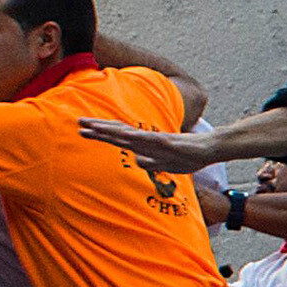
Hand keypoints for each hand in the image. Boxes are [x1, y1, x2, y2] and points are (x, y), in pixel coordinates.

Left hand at [75, 118, 217, 171]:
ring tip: (92, 127)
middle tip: (78, 122)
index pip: (118, 136)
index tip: (83, 130)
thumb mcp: (164, 164)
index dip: (101, 133)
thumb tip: (136, 161)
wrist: (208, 149)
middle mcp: (146, 139)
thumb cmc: (187, 156)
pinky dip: (133, 138)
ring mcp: (154, 140)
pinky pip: (146, 140)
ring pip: (127, 134)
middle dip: (98, 128)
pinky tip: (122, 135)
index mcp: (144, 144)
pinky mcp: (165, 143)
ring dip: (109, 130)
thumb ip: (150, 162)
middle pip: (117, 132)